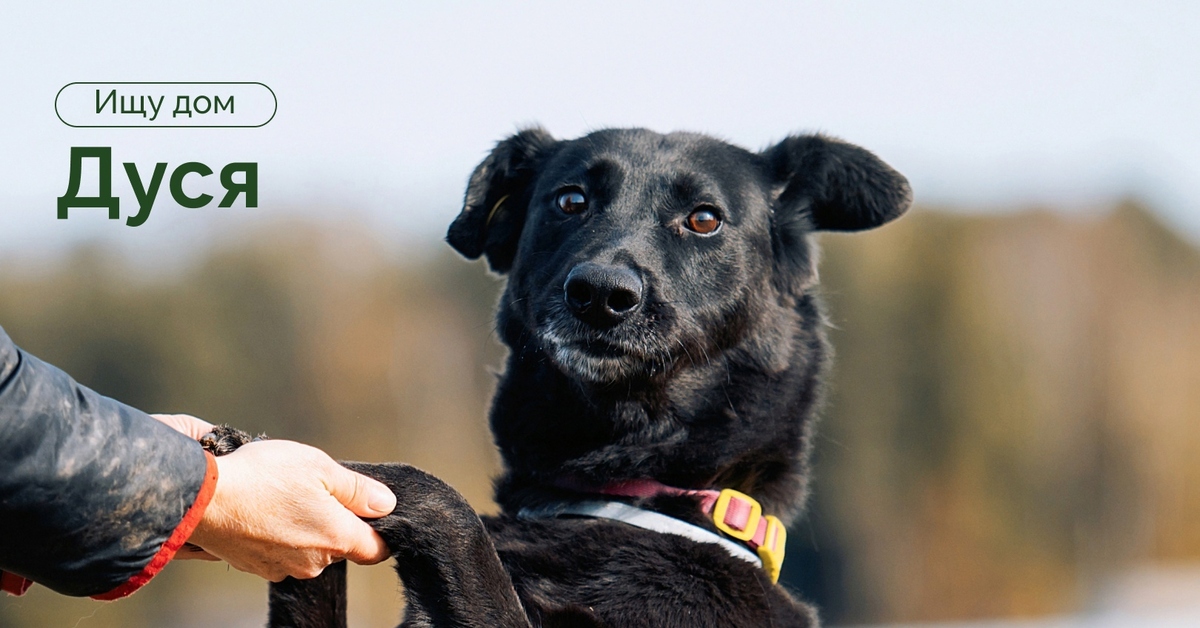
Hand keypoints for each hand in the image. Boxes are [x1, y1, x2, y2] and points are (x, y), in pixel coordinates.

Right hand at [151, 414, 396, 580]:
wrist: (201, 497)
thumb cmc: (262, 477)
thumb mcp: (320, 467)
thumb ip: (358, 489)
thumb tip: (386, 504)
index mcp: (336, 537)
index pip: (376, 550)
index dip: (379, 530)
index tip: (370, 512)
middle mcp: (313, 562)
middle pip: (339, 545)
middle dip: (333, 520)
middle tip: (312, 489)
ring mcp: (283, 568)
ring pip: (308, 549)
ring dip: (303, 527)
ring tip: (282, 497)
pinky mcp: (256, 567)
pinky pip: (280, 552)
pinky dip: (277, 534)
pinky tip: (263, 510)